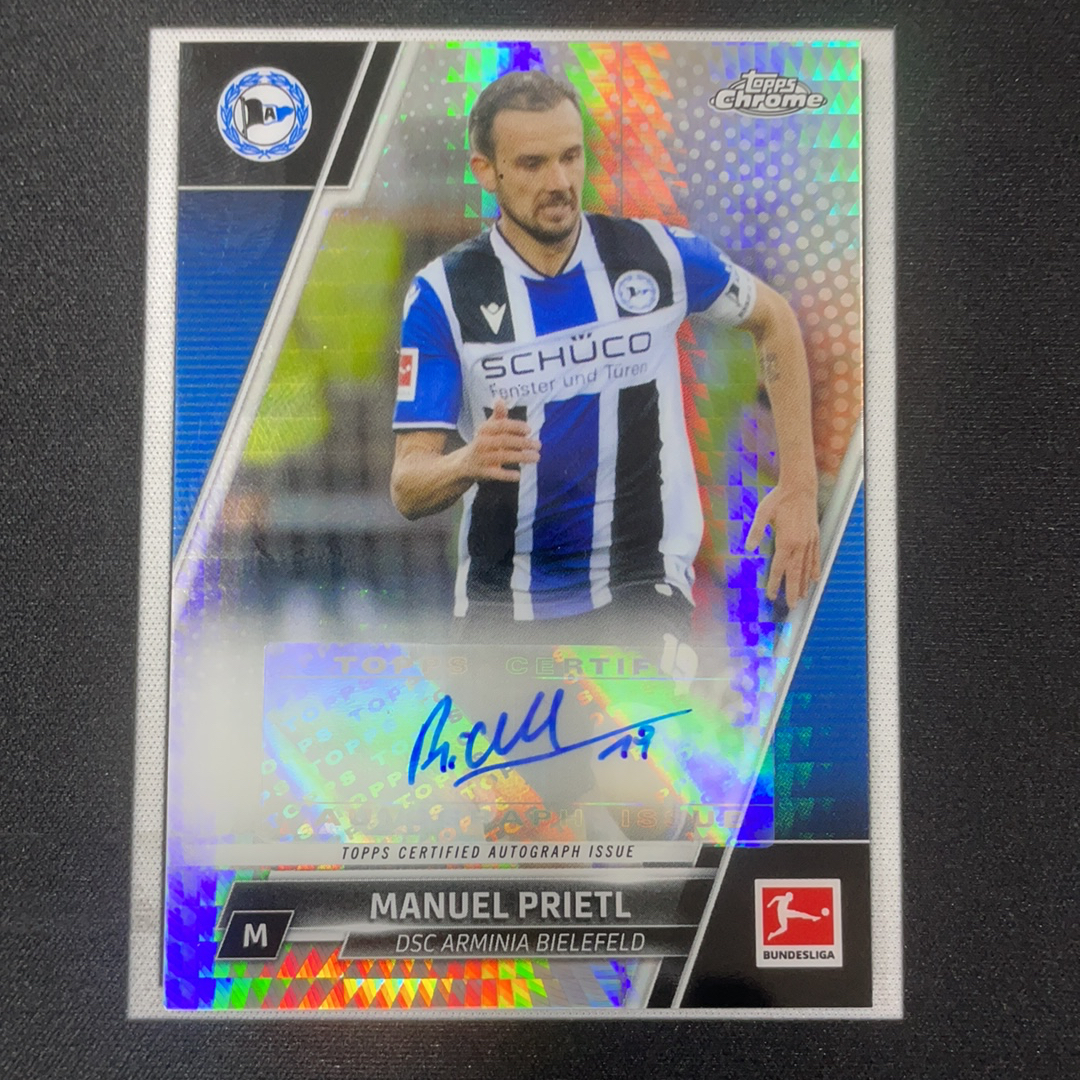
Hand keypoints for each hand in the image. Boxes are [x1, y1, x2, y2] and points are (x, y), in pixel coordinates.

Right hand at [461, 398, 540, 482]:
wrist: (464, 464)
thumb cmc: (483, 443)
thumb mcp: (488, 429)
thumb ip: (498, 417)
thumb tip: (500, 399)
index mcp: (484, 430)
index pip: (501, 426)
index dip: (515, 427)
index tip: (529, 429)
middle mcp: (482, 443)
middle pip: (504, 441)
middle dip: (523, 442)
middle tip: (538, 445)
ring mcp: (482, 458)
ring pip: (503, 456)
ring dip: (521, 457)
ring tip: (536, 457)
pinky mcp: (483, 472)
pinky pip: (496, 474)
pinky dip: (507, 475)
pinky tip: (518, 475)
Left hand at [746, 484, 820, 604]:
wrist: (800, 487)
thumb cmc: (779, 499)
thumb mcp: (763, 513)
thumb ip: (756, 532)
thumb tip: (748, 548)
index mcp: (785, 541)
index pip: (779, 568)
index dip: (775, 583)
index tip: (772, 595)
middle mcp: (799, 544)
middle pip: (795, 573)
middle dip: (793, 590)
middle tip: (792, 605)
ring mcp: (809, 541)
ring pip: (807, 567)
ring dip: (804, 584)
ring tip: (802, 597)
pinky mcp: (814, 536)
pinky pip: (816, 557)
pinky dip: (815, 569)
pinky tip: (815, 579)